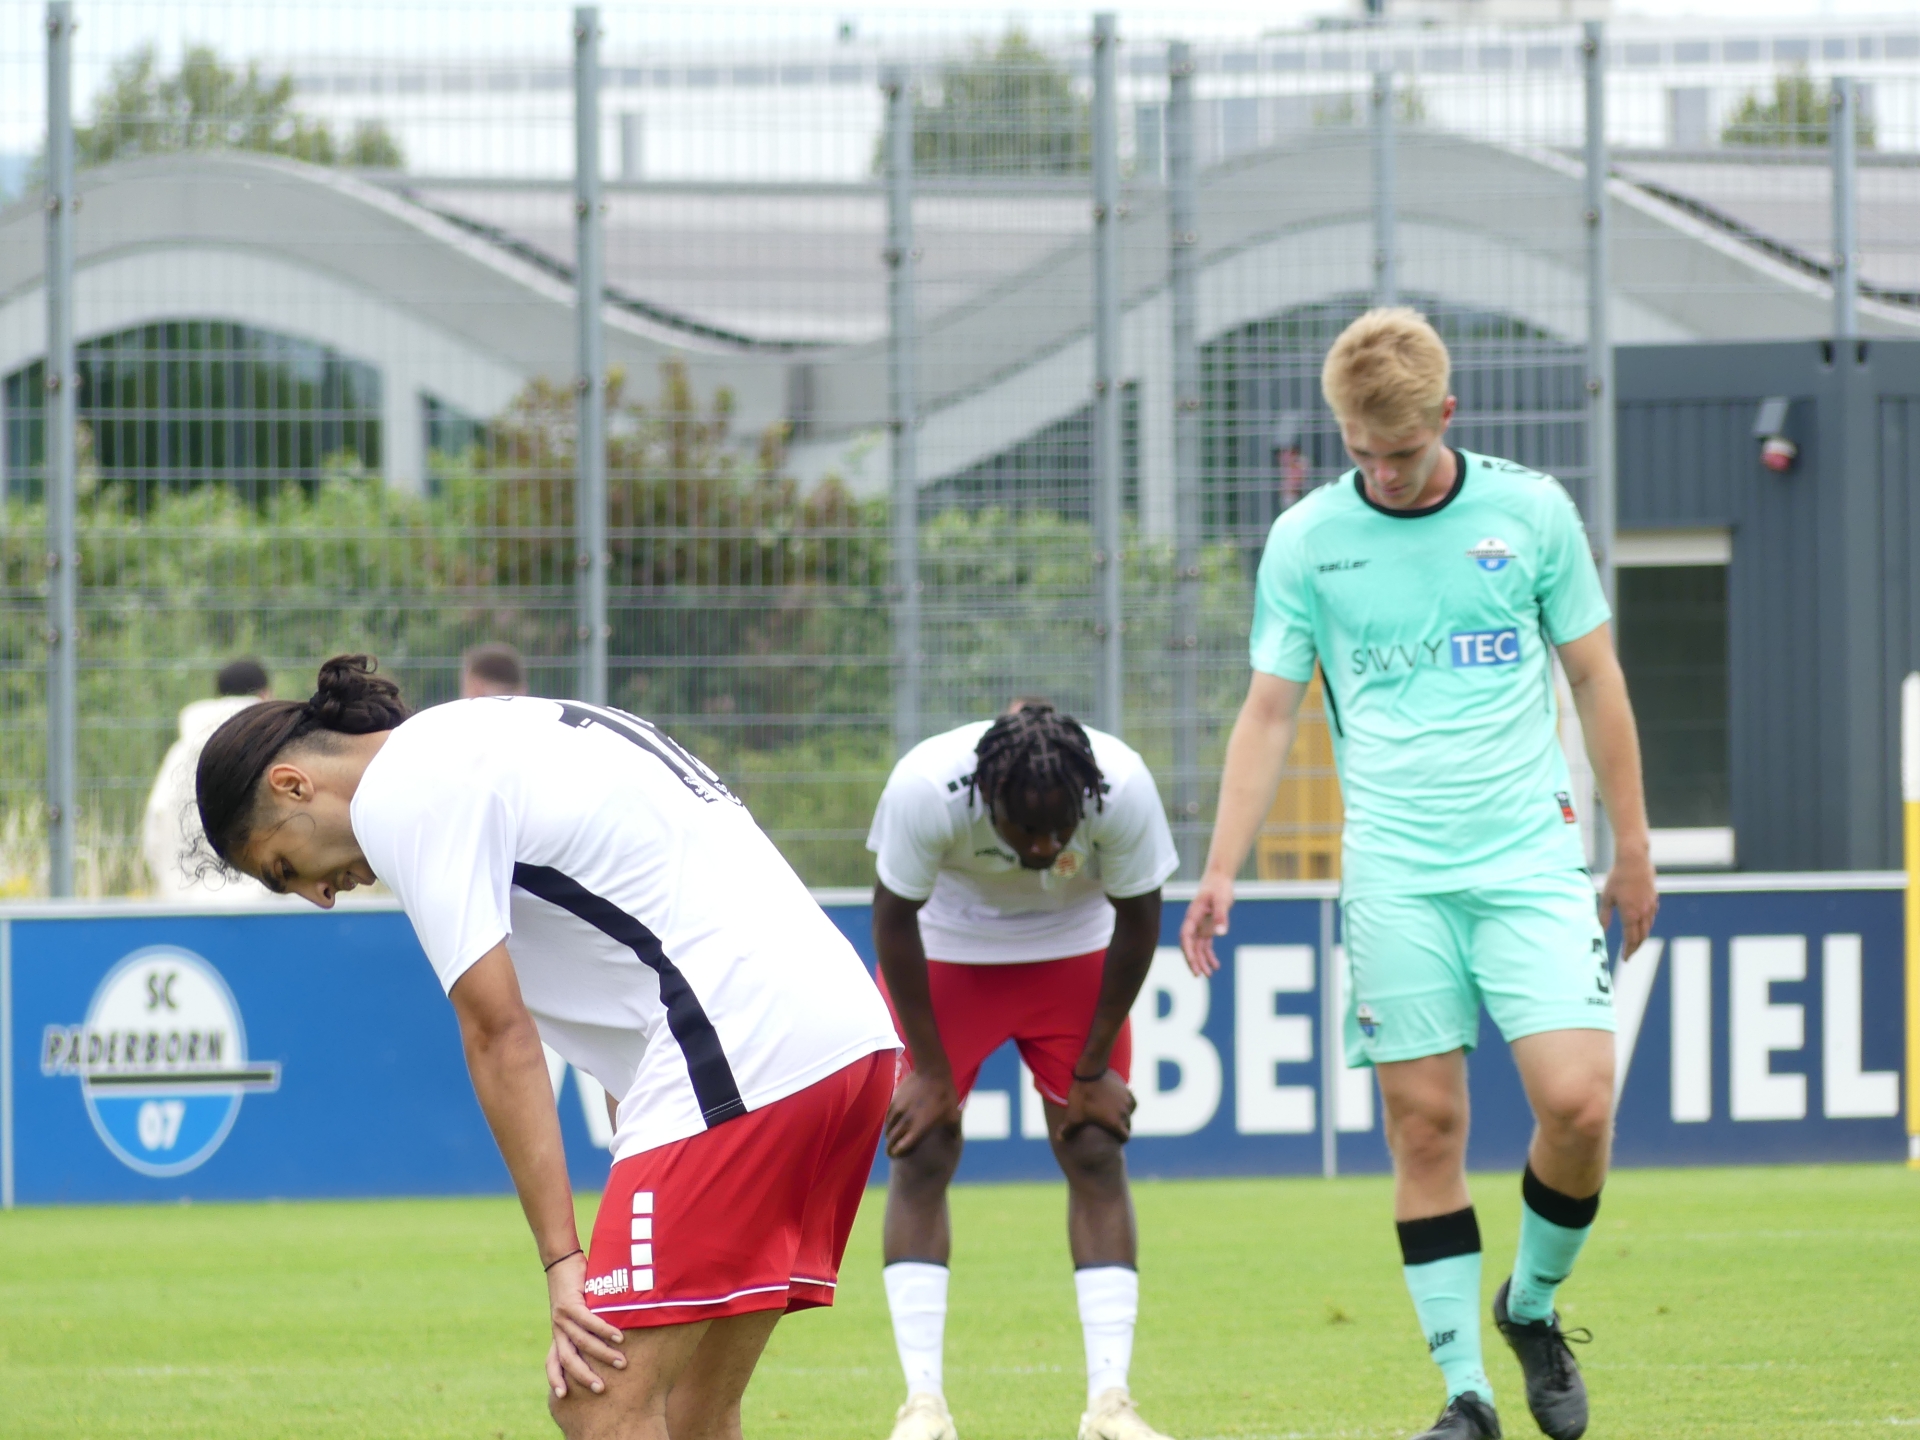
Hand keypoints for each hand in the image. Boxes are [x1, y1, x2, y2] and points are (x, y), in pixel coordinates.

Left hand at [544, 1251, 625, 1399]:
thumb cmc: (576, 1287)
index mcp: (558, 1334)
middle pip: (568, 1360)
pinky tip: (619, 1337)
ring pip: (582, 1342)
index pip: (552, 1362)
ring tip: (621, 1363)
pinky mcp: (570, 1304)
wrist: (562, 1262)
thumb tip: (612, 1341)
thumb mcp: (578, 1311)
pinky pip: (588, 1322)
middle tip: (601, 1389)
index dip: (555, 1379)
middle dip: (583, 1376)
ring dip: (602, 1354)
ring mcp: (562, 1317)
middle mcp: (557, 1329)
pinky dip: (604, 1331)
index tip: (562, 1397)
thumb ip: (588, 1327)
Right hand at [884, 1066, 961, 1158]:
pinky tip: (891, 1124)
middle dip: (890, 1148)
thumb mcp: (953, 1114)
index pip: (902, 1146)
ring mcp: (898, 1111)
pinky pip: (888, 1117)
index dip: (897, 1153)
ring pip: (888, 1128)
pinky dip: (888, 1123)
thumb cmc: (945, 1094)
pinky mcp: (894, 1101)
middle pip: (892, 1140)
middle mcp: (906, 1121)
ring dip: (889, 1136)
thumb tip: (956, 1140)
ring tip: (890, 1139)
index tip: (896, 1156)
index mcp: (919, 1127)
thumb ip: (953, 1130)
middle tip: (890, 1152)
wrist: (932, 1071)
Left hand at [1060, 1069, 1135, 1142]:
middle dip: (1121, 1126)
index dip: (1120, 1138)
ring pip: (1129, 1112)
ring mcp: (1126, 1099)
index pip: (1125, 1137)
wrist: (1090, 1071)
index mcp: (1115, 1122)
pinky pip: (1130, 1098)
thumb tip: (1060, 1139)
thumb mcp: (1073, 1115)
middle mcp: (1124, 1112)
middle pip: (1128, 1125)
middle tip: (1111, 1125)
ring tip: (1113, 1112)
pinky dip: (1126, 1102)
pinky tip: (1118, 1100)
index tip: (1114, 1137)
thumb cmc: (1082, 1097)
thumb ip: (1068, 1130)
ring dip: (1124, 1113)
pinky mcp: (1125, 1088)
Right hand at [1179, 873, 1233, 975]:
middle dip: (1193, 960)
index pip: (1186, 937)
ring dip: (1202, 961)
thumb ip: (1220, 916)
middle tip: (1199, 975)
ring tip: (1208, 975)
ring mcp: (1200, 926)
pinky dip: (1209, 955)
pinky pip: (1206, 945)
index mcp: (1193, 916)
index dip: (1188, 951)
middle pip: (1190, 945)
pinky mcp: (1207, 927)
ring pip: (1198, 947)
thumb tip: (1221, 934)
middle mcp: (1194, 923)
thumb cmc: (1219, 887)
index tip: (1193, 964)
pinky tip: (1215, 965)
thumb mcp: (1222, 900)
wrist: (1219, 879)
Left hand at [1600, 848, 1658, 959]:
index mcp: (1630, 914)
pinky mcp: (1654, 899)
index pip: (1630, 939)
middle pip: (1642, 937)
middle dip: (1635, 948)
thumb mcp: (1606, 897)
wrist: (1634, 861)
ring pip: (1648, 927)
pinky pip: (1651, 917)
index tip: (1625, 959)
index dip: (1628, 951)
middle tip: (1629, 954)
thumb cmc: (1617, 878)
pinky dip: (1646, 925)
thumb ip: (1605, 916)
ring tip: (1634, 943)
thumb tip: (1601, 931)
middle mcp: (1643, 913)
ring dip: (1641, 937)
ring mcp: (1651, 906)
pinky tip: (1641, 925)